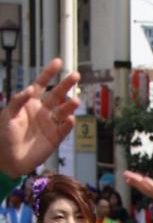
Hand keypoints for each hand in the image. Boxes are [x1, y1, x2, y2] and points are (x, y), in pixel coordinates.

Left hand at [0, 59, 79, 175]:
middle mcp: (41, 111)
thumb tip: (30, 89)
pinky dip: (68, 124)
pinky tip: (70, 119)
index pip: (41, 84)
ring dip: (70, 106)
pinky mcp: (55, 138)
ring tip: (75, 101)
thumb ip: (18, 101)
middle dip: (66, 85)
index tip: (58, 62)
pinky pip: (64, 129)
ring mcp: (49, 124)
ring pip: (63, 111)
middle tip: (76, 75)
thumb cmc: (4, 136)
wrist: (9, 160)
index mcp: (29, 103)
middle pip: (56, 95)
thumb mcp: (7, 115)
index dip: (49, 73)